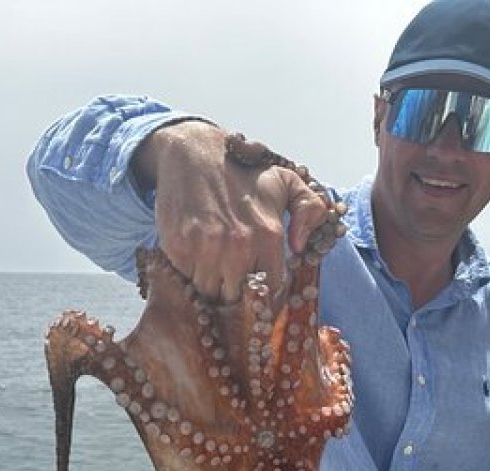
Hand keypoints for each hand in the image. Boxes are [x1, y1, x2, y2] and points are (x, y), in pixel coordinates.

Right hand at [134, 120, 329, 301]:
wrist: (193, 152)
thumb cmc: (241, 170)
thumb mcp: (287, 181)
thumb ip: (310, 210)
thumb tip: (300, 246)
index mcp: (268, 235)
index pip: (269, 289)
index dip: (261, 292)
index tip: (253, 286)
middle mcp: (239, 247)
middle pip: (238, 299)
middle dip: (235, 293)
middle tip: (230, 280)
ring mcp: (207, 249)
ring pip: (210, 294)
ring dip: (211, 287)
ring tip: (211, 269)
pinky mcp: (179, 248)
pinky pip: (186, 281)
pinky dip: (189, 276)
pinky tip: (194, 259)